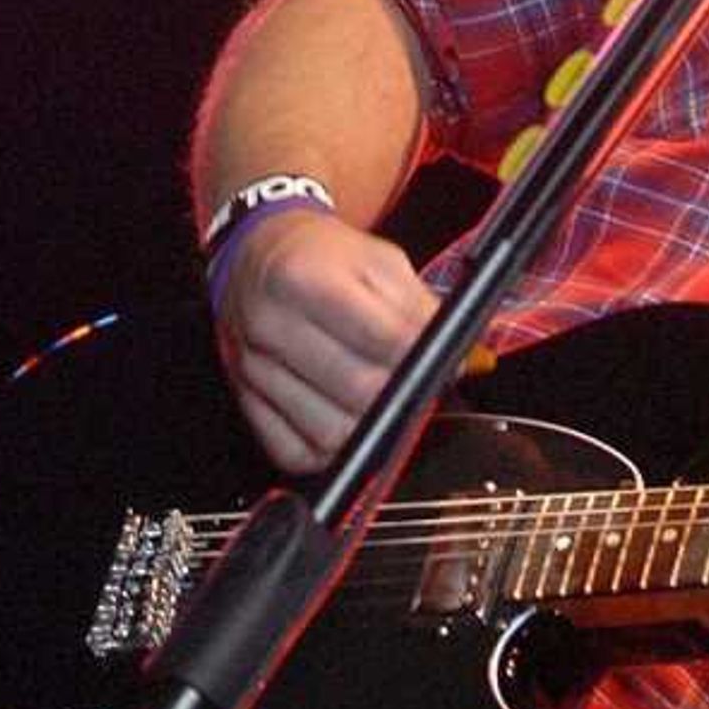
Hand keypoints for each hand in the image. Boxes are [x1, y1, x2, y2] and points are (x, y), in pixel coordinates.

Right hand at [211, 205, 436, 473]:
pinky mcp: (245, 401)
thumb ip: (420, 306)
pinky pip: (292, 452)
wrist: (259, 255)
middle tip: (421, 388)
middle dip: (402, 396)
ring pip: (326, 432)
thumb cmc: (321, 258)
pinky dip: (329, 452)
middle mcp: (268, 325)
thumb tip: (463, 357)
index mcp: (302, 278)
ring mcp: (251, 369)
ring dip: (370, 431)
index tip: (442, 361)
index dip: (422, 357)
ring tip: (387, 406)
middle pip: (355, 390)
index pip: (380, 337)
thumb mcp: (379, 260)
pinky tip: (347, 424)